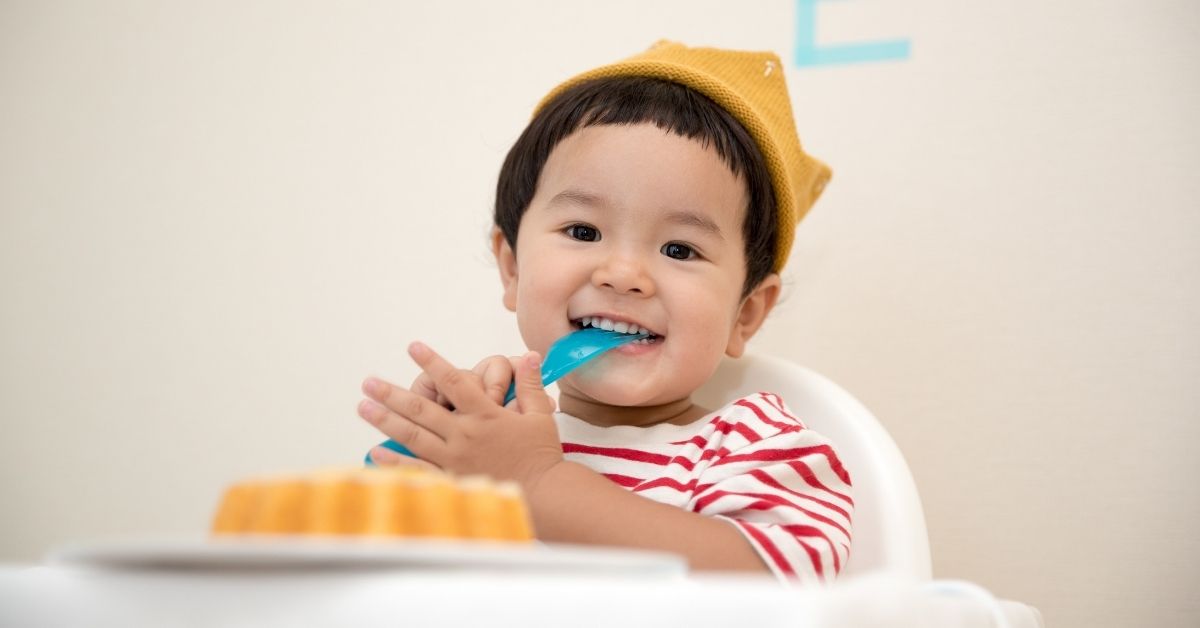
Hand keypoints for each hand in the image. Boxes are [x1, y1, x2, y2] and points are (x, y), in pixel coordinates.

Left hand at [365, 353, 531, 466]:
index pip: (454, 382)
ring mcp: (455, 459)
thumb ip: (529, 384)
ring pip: (413, 436)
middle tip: (369, 382)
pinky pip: (418, 469)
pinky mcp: (452, 480)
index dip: (433, 362)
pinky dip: (395, 462)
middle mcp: (464, 435)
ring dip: (386, 420)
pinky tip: (376, 452)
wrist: (544, 494)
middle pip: (422, 409)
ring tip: (364, 407)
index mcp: (485, 415)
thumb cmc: (542, 455)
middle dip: (392, 393)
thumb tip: (529, 354)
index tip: (413, 347)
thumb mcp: (540, 415)